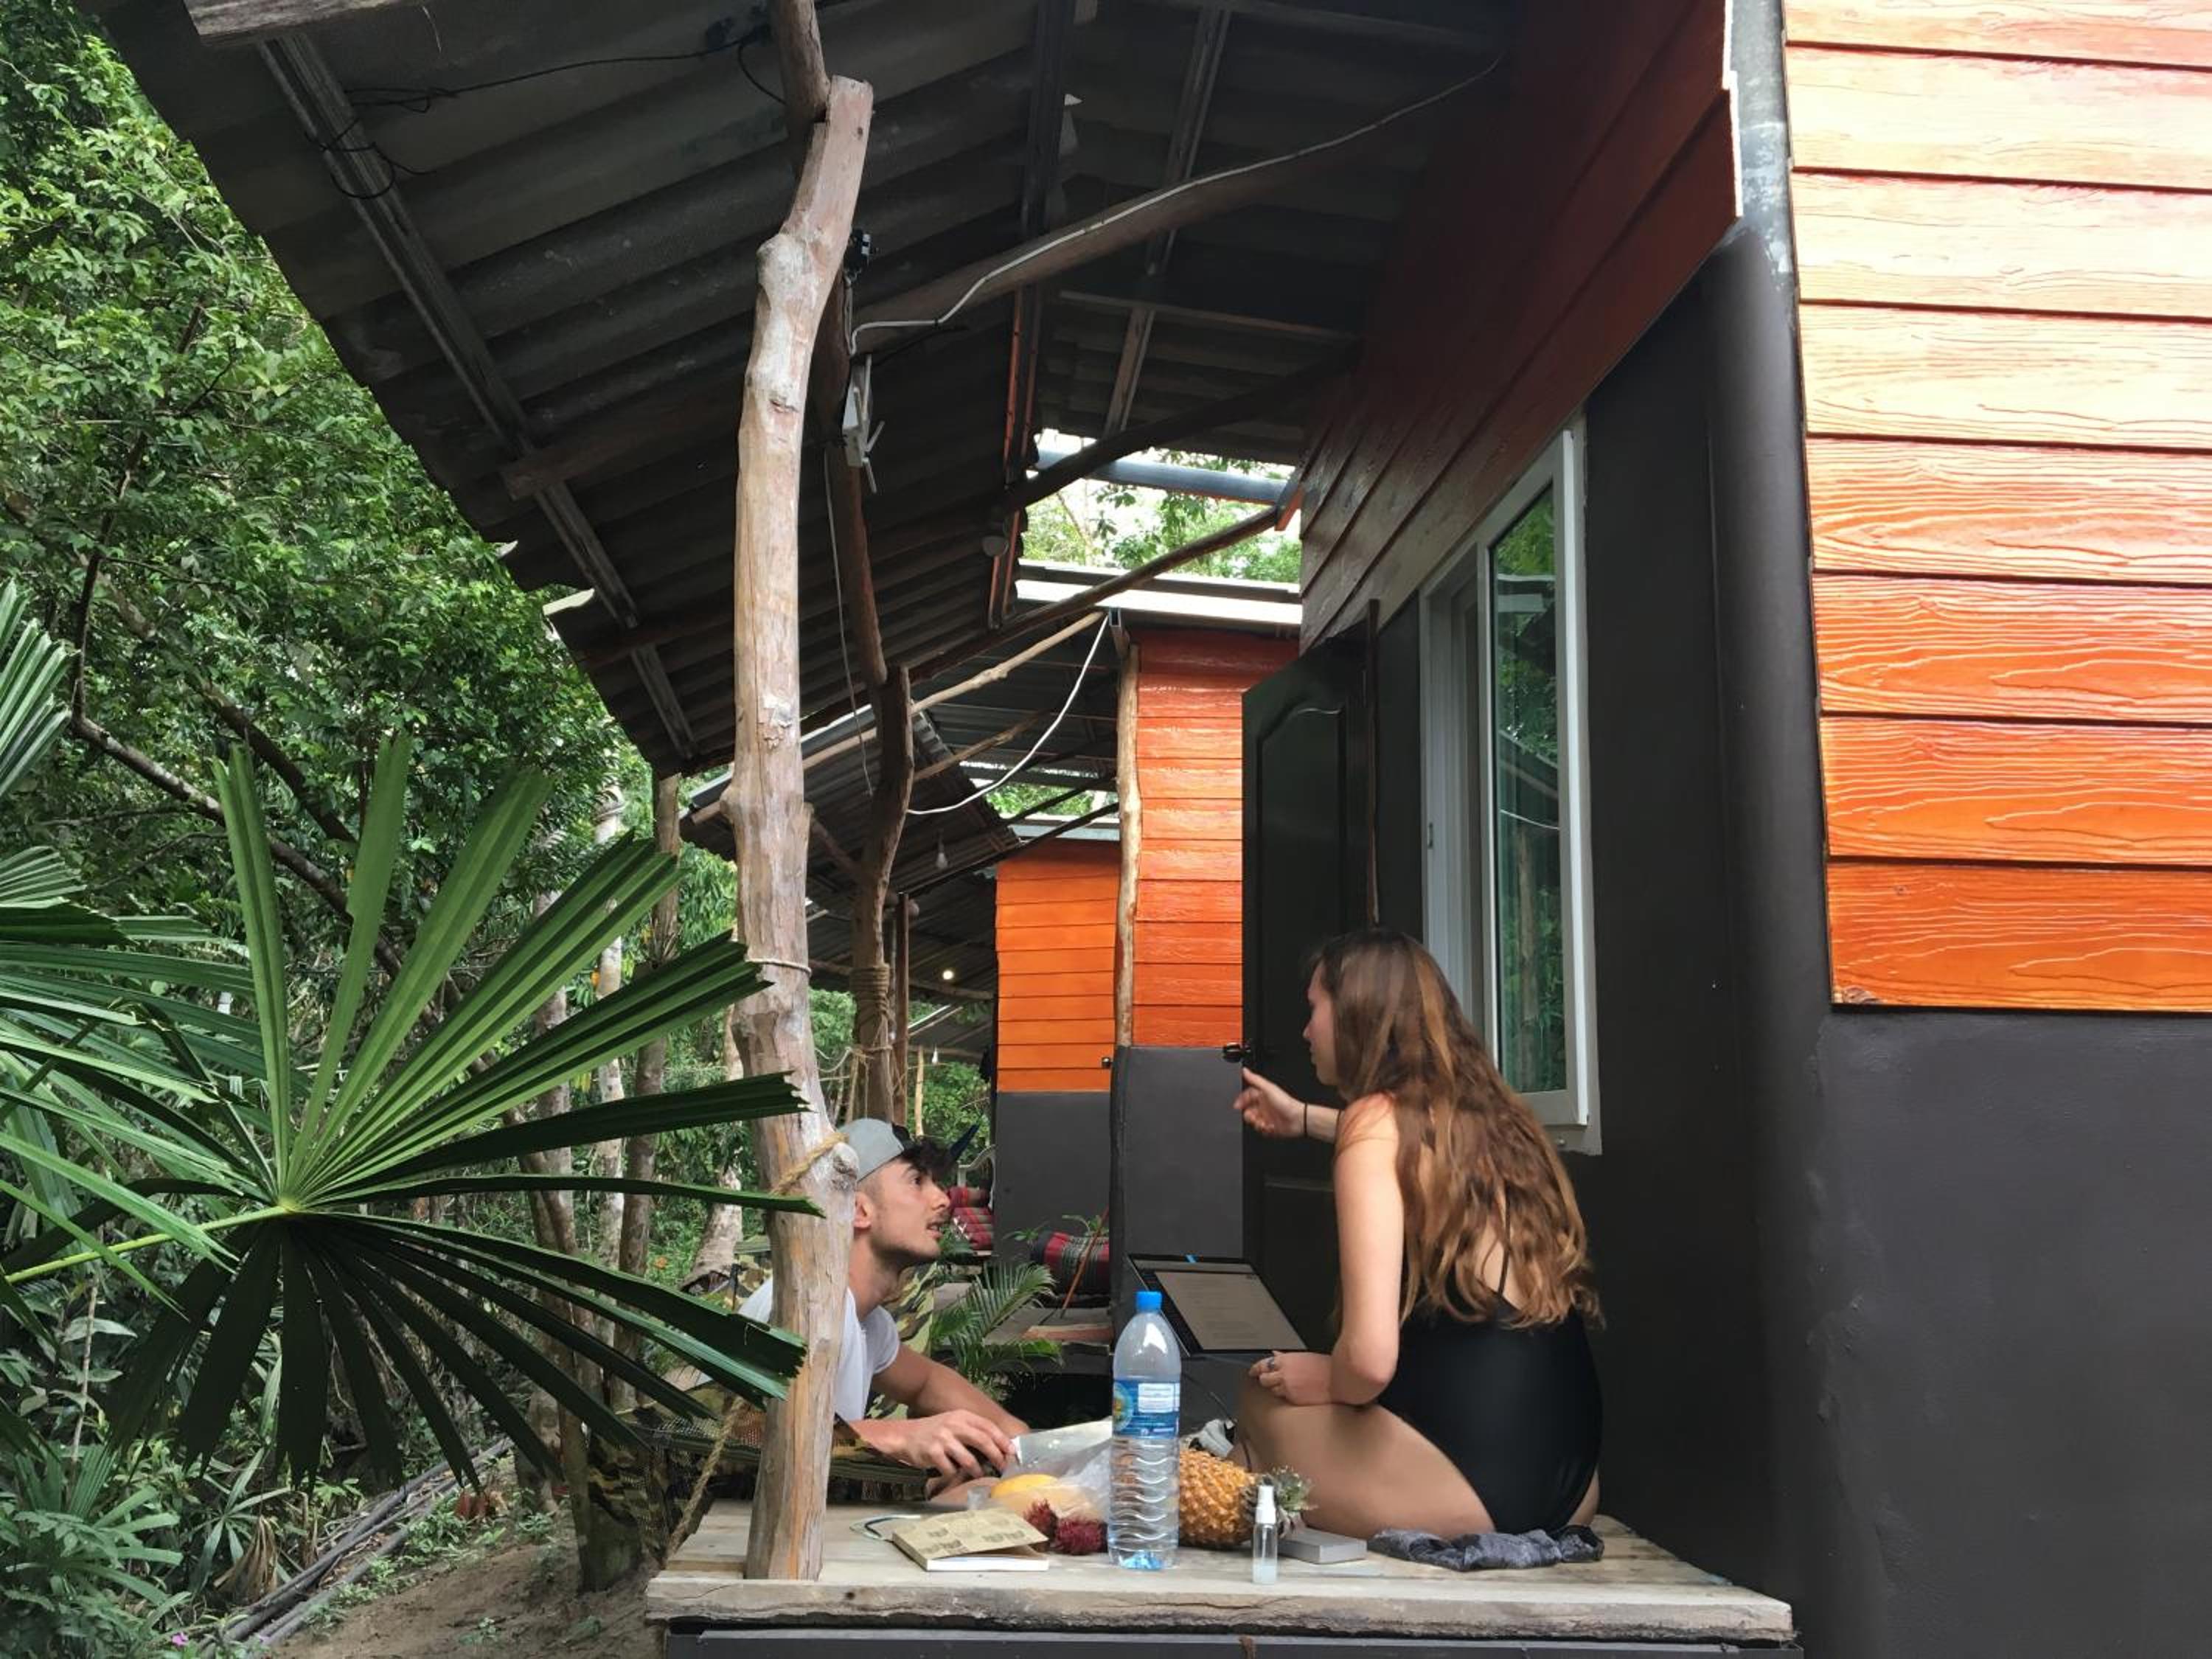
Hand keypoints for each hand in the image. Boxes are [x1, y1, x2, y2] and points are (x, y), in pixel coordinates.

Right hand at [853, 1410, 1014, 1480]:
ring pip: (969, 1459)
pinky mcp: (933, 1453)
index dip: (1002, 1440)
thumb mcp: (954, 1424)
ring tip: (978, 1475)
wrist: (905, 1435)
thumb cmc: (934, 1432)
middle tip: (1003, 1468)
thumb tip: (998, 1448)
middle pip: (983, 1440)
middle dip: (996, 1456)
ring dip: (976, 1471)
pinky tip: (951, 1473)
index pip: (988, 1427)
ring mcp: (943, 1438)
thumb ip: (972, 1432)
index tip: (1012, 1453)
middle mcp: (954, 1424)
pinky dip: (953, 1475)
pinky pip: (950, 1470)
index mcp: (962, 1416)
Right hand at [1234, 1068, 1304, 1138]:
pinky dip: (1263, 1129)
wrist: (1297, 1119)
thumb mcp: (1268, 1088)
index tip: (1237, 1106)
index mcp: (1262, 1095)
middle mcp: (1263, 1106)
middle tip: (1254, 1116)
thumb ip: (1255, 1079)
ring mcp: (1266, 1116)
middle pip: (1247, 1110)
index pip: (1246, 1097)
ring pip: (1253, 1121)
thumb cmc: (1286, 1103)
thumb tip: (1244, 1070)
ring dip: (1256, 1123)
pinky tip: (1269, 1127)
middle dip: (1248, 1115)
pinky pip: (1260, 1130)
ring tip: (1263, 1123)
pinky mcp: (1269, 1127)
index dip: (1241, 1101)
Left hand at [1248, 1350, 1332, 1406]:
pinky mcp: (1292, 1398)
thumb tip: (1275, 1354)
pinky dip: (1285, 1396)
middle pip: (1264, 1379)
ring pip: (1272, 1390)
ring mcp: (1287, 1387)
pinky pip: (1283, 1398)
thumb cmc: (1325, 1368)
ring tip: (1285, 1387)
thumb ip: (1286, 1357)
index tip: (1253, 1371)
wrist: (1337, 1382)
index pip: (1263, 1364)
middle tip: (1269, 1380)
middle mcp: (1283, 1373)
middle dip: (1265, 1379)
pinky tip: (1294, 1393)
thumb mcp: (1305, 1357)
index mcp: (1286, 1360)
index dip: (1256, 1369)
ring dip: (1275, 1389)